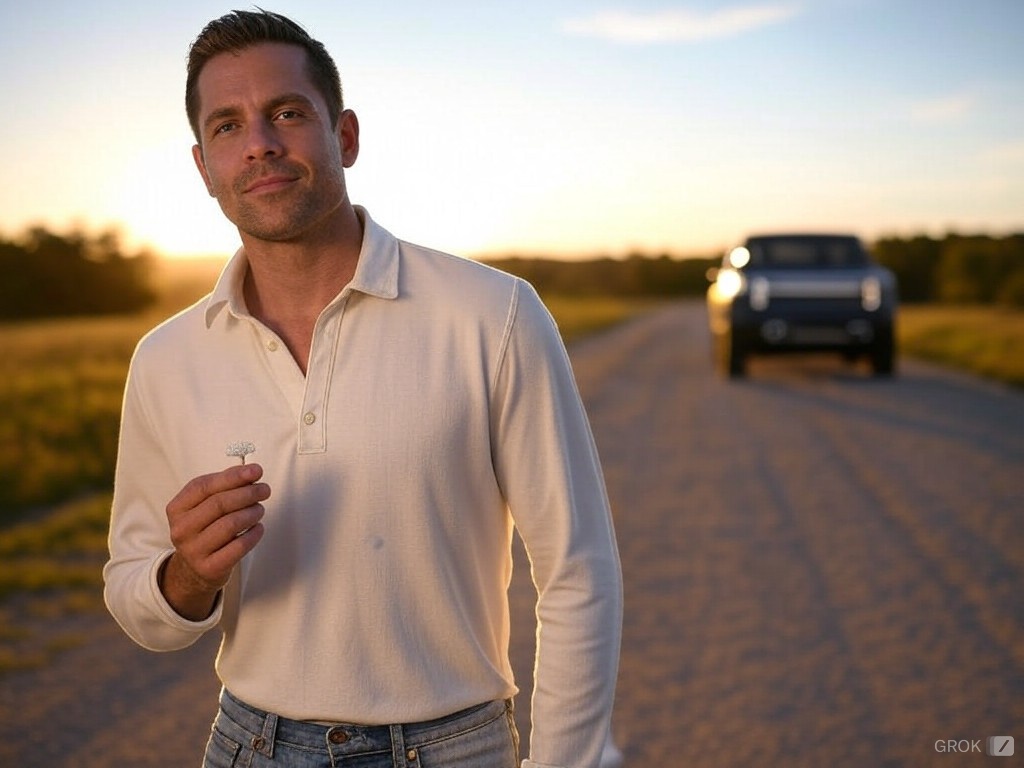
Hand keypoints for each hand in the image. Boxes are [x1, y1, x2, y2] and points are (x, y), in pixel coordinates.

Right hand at [160, 463, 270, 620]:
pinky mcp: (209, 568)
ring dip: (252, 512)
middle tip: (264, 490)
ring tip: (260, 509)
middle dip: (247, 493)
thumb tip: (251, 471)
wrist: (195, 568)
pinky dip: (254, 534)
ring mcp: (193, 550)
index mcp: (177, 508)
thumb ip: (224, 485)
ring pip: (230, 524)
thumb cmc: (206, 528)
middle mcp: (181, 529)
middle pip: (219, 504)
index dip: (233, 476)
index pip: (204, 486)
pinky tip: (258, 527)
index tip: (256, 471)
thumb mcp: (205, 505)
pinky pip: (239, 546)